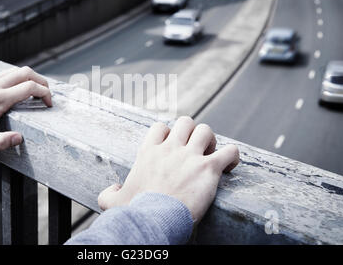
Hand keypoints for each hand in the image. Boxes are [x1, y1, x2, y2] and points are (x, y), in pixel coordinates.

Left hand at [0, 66, 51, 150]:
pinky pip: (5, 73)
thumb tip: (19, 138)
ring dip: (29, 78)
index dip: (44, 93)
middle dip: (41, 81)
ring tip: (35, 92)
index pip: (30, 87)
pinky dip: (17, 78)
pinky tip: (17, 90)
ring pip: (16, 70)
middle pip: (26, 73)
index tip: (48, 103)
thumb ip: (3, 142)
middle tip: (47, 94)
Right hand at [98, 116, 238, 221]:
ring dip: (211, 141)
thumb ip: (109, 193)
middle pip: (186, 122)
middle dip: (192, 132)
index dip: (169, 134)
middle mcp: (169, 149)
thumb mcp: (112, 201)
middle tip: (195, 149)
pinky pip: (230, 151)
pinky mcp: (208, 168)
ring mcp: (190, 156)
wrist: (153, 220)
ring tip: (211, 155)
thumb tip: (112, 189)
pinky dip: (233, 157)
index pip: (161, 127)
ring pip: (206, 130)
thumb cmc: (134, 211)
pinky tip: (229, 167)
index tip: (173, 146)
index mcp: (149, 152)